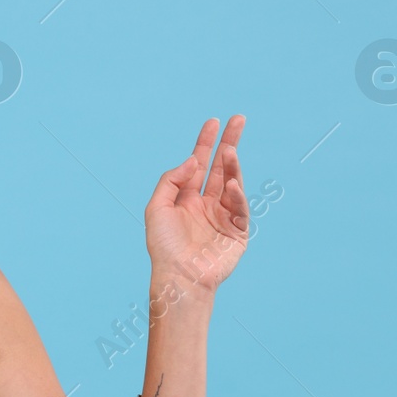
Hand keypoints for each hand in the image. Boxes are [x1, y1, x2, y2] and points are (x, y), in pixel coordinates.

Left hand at [144, 116, 249, 294]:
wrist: (178, 277)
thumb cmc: (163, 246)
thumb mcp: (156, 207)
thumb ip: (172, 180)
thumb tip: (193, 160)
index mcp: (186, 197)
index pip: (199, 163)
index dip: (206, 142)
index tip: (214, 122)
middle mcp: (206, 204)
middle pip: (221, 167)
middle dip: (229, 143)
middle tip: (239, 119)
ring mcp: (223, 216)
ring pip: (232, 183)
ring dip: (233, 165)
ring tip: (230, 150)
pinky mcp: (237, 232)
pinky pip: (240, 208)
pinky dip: (237, 195)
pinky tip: (233, 184)